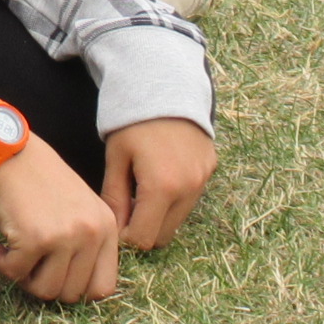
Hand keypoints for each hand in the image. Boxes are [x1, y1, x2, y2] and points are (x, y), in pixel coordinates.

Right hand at [0, 137, 120, 302]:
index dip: (75, 290)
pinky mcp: (35, 238)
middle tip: (29, 264)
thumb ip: (86, 242)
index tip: (55, 277)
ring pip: (45, 291)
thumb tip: (78, 290)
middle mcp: (91, 232)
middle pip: (71, 294)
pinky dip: (1, 265)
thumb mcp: (78, 207)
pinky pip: (15, 273)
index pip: (103, 287)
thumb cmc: (36, 179)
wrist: (6, 151)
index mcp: (107, 226)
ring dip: (24, 278)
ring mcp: (65, 236)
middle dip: (45, 284)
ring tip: (15, 254)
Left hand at [101, 118, 214, 249]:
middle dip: (143, 228)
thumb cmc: (132, 121)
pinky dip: (174, 198)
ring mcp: (202, 180)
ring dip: (159, 215)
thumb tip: (114, 234)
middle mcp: (188, 189)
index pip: (143, 239)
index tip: (115, 221)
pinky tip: (160, 174)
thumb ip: (114, 198)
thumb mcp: (116, 158)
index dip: (126, 237)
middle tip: (126, 206)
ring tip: (141, 189)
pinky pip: (190, 198)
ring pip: (178, 220)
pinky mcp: (210, 170)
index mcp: (161, 187)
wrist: (165, 84)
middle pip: (163, 235)